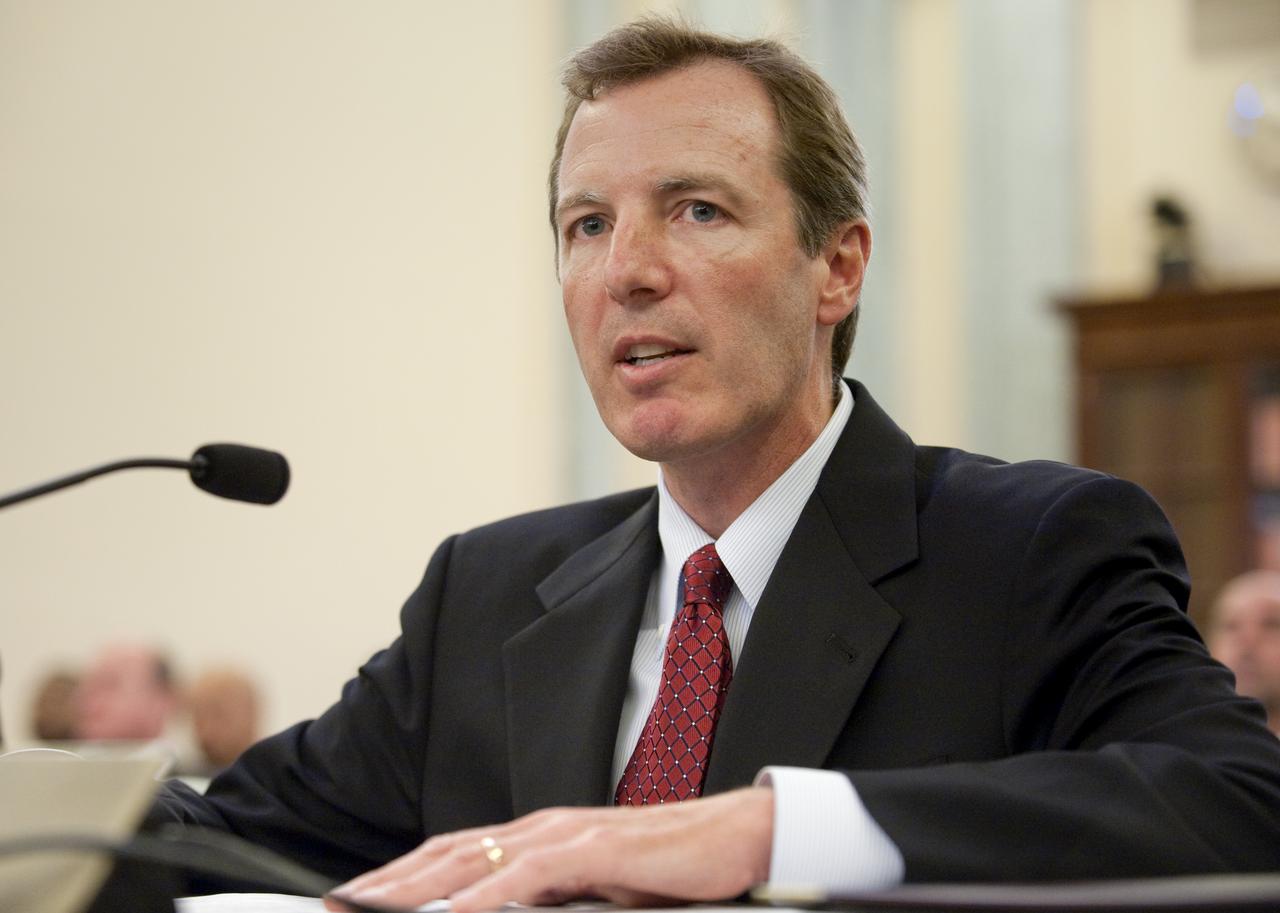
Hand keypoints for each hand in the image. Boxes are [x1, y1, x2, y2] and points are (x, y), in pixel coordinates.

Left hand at [326, 786, 773, 912]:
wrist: (737, 839)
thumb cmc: (671, 870)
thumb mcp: (597, 893)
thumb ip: (550, 902)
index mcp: (539, 838)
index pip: (452, 855)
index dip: (399, 878)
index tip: (356, 902)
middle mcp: (542, 830)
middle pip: (446, 855)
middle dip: (387, 884)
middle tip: (338, 908)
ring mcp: (566, 835)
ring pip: (473, 861)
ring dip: (416, 889)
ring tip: (369, 910)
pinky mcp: (596, 849)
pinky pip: (529, 877)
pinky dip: (485, 898)